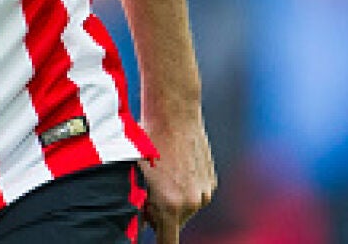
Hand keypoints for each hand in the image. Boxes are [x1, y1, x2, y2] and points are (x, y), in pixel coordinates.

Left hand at [141, 108, 216, 242]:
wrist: (174, 116)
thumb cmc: (149, 143)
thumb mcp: (136, 176)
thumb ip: (140, 205)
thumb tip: (141, 222)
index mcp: (170, 206)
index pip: (168, 242)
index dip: (160, 241)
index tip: (157, 237)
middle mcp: (191, 203)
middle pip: (174, 223)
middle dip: (161, 215)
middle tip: (150, 190)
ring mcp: (204, 193)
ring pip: (186, 208)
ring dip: (175, 200)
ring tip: (164, 173)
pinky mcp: (211, 182)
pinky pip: (196, 194)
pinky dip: (186, 187)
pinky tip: (177, 167)